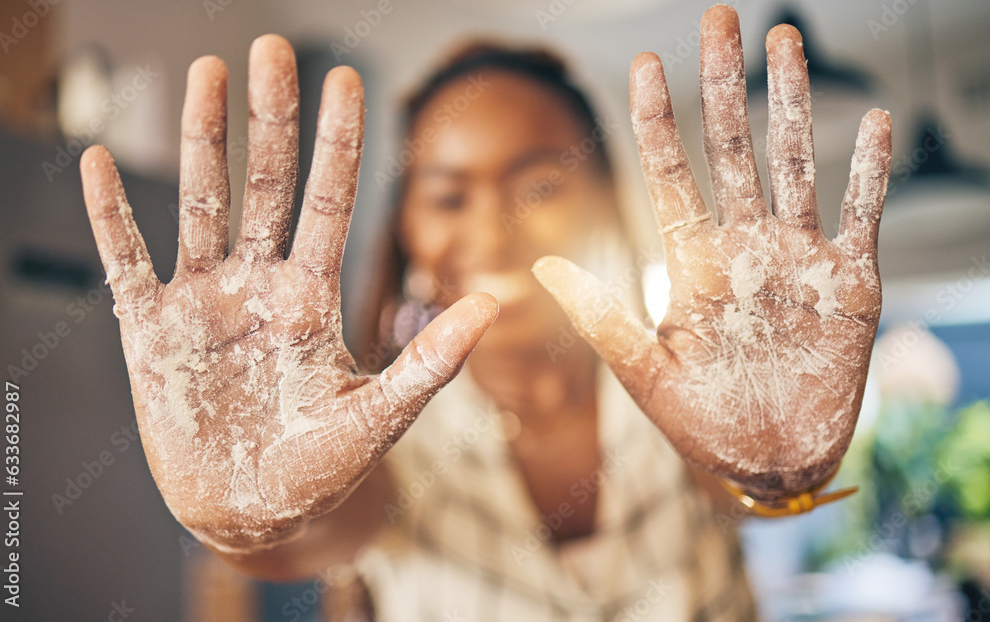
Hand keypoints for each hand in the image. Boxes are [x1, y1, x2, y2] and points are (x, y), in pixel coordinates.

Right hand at [80, 35, 496, 550]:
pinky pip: (126, 263)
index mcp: (311, 296)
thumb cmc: (320, 468)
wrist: (254, 511)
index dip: (337, 142)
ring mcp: (204, 302)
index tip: (345, 80)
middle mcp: (259, 285)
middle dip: (271, 118)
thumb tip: (495, 303)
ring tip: (205, 75)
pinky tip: (98, 164)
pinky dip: (111, 217)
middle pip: (267, 184)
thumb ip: (431, 360)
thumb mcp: (380, 414)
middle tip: (271, 49)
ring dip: (202, 140)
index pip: (329, 202)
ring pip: (202, 204)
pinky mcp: (151, 332)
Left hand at [534, 6, 890, 499]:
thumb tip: (543, 265)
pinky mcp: (849, 285)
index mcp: (693, 265)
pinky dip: (869, 173)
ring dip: (790, 103)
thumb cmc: (702, 424)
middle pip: (731, 151)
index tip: (644, 66)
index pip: (671, 177)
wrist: (767, 464)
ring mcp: (797, 261)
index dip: (657, 121)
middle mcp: (744, 249)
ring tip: (783, 42)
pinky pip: (861, 216)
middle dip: (722, 86)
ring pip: (795, 164)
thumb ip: (601, 318)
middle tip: (716, 20)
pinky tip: (871, 123)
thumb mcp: (645, 373)